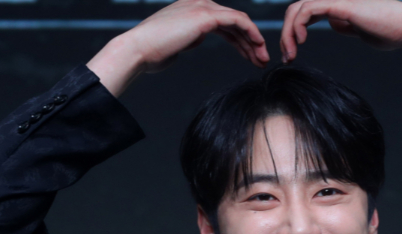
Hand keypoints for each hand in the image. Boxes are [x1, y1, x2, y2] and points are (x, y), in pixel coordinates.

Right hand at [87, 0, 268, 96]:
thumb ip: (189, 37)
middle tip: (261, 60)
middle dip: (251, 43)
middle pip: (234, 22)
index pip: (224, 23)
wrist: (139, 50)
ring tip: (262, 59)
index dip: (240, 40)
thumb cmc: (152, 52)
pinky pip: (238, 21)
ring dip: (254, 41)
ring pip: (239, 21)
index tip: (251, 57)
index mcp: (191, 8)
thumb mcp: (176, 42)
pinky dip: (251, 33)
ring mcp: (202, 6)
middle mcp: (198, 2)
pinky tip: (259, 46)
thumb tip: (197, 38)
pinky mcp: (206, 15)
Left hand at [280, 0, 401, 75]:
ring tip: (291, 53)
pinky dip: (299, 24)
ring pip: (298, 9)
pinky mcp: (340, 5)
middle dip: (285, 35)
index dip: (291, 33)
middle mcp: (333, 1)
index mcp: (335, 6)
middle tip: (287, 57)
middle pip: (295, 10)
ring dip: (288, 33)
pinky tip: (301, 40)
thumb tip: (334, 24)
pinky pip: (309, 9)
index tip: (291, 55)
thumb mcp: (359, 30)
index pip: (303, 14)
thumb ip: (345, 25)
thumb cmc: (388, 30)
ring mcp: (336, 1)